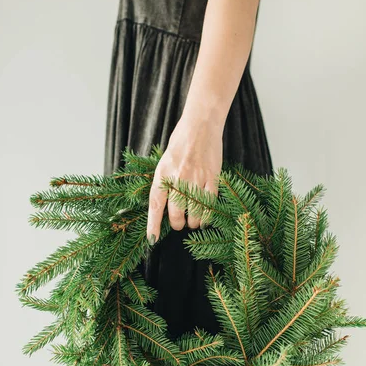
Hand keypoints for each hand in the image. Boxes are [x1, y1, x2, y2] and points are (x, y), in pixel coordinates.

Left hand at [146, 114, 222, 244]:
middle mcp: (178, 179)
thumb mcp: (164, 162)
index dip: (153, 225)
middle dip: (178, 224)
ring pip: (195, 214)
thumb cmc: (180, 144)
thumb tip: (163, 209)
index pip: (155, 205)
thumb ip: (163, 184)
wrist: (200, 126)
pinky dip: (208, 216)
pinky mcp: (213, 179)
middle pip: (177, 215)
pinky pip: (210, 206)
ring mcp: (196, 179)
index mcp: (163, 175)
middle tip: (180, 223)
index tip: (152, 240)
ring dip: (194, 222)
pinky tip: (206, 218)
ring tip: (193, 220)